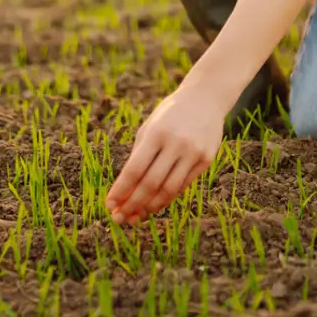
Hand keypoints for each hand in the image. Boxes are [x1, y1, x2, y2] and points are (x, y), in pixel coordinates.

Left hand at [105, 83, 224, 225]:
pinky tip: (156, 203)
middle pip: (150, 184)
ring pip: (169, 190)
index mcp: (156, 133)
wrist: (205, 98)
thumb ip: (139, 156)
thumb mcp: (150, 127)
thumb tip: (125, 190)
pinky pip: (183, 185)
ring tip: (137, 215)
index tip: (109, 205)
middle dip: (133, 204)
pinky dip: (167, 197)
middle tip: (120, 218)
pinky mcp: (206, 159)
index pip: (135, 169)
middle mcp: (175, 143)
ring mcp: (193, 152)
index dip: (121, 191)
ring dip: (150, 206)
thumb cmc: (170, 114)